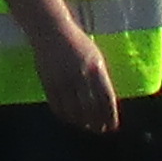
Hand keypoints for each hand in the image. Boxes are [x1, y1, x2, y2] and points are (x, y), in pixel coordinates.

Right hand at [37, 20, 123, 134]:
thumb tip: (106, 103)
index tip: (112, 126)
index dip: (110, 116)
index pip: (107, 99)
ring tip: (84, 125)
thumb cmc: (77, 43)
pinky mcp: (49, 82)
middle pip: (91, 108)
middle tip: (99, 130)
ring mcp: (64, 79)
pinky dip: (64, 115)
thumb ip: (101, 78)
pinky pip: (57, 105)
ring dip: (81, 122)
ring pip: (74, 110)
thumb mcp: (95, 56)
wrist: (51, 30)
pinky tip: (69, 118)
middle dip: (97, 123)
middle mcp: (81, 75)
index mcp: (96, 68)